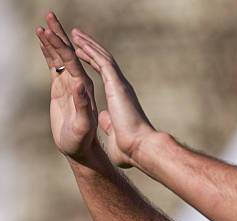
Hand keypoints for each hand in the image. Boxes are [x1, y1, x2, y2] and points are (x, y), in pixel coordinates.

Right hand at [36, 12, 96, 161]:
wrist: (88, 153)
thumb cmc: (87, 141)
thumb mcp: (84, 124)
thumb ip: (82, 105)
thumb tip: (79, 84)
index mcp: (86, 88)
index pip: (72, 59)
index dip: (59, 44)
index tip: (46, 29)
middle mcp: (81, 84)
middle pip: (69, 53)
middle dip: (59, 34)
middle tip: (49, 14)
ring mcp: (74, 87)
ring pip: (63, 59)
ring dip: (55, 42)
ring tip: (43, 26)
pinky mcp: (67, 93)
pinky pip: (59, 69)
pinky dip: (52, 56)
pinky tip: (46, 48)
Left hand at [71, 28, 156, 168]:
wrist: (140, 148)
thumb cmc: (130, 149)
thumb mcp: (116, 135)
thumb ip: (110, 125)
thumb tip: (105, 119)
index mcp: (120, 97)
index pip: (105, 74)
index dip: (93, 62)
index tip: (82, 55)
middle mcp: (121, 87)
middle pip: (104, 61)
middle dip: (90, 48)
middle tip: (77, 37)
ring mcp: (120, 84)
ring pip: (103, 57)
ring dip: (89, 44)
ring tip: (74, 34)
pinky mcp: (117, 85)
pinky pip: (102, 62)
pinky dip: (91, 51)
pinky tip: (78, 43)